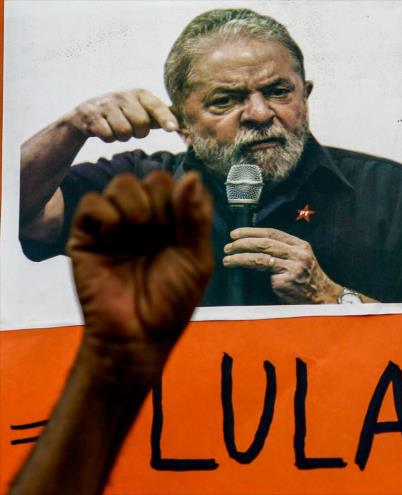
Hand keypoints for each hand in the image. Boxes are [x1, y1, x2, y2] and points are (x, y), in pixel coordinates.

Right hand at [63, 88, 178, 142]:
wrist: (86, 114)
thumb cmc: (124, 114)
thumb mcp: (144, 110)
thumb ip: (165, 116)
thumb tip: (189, 124)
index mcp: (140, 94)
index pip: (156, 106)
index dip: (165, 118)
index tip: (173, 128)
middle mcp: (123, 95)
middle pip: (142, 123)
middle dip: (139, 132)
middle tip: (132, 129)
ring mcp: (105, 104)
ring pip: (124, 131)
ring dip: (123, 136)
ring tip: (117, 128)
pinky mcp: (90, 115)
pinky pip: (107, 135)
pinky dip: (108, 138)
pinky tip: (104, 129)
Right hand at [66, 171, 212, 375]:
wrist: (136, 335)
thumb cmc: (171, 301)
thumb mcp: (196, 260)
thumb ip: (195, 218)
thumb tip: (192, 175)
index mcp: (176, 225)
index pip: (182, 186)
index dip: (184, 199)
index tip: (183, 227)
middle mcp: (147, 220)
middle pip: (155, 178)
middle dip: (161, 202)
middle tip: (159, 232)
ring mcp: (116, 225)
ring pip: (123, 182)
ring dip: (136, 203)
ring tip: (136, 231)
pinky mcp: (87, 235)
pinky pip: (92, 201)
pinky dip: (106, 213)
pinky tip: (113, 235)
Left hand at [222, 228, 344, 303]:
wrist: (322, 300)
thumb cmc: (307, 282)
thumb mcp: (300, 261)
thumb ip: (284, 252)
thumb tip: (254, 246)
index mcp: (300, 245)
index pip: (273, 233)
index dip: (252, 231)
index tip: (236, 233)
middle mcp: (298, 254)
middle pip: (265, 242)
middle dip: (243, 242)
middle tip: (228, 246)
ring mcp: (293, 267)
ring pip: (260, 255)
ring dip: (240, 256)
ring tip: (228, 258)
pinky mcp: (286, 280)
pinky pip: (263, 272)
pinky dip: (247, 266)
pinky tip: (237, 268)